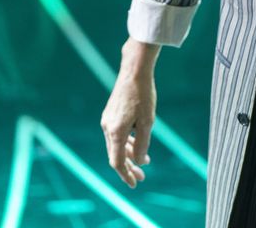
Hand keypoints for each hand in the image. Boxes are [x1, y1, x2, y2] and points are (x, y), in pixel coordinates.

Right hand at [100, 41, 158, 187]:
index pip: (117, 161)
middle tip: (142, 178)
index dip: (126, 174)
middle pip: (115, 155)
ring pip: (116, 144)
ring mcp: (107, 120)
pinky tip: (137, 145)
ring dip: (129, 154)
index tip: (134, 184)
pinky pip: (116, 134)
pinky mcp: (110, 114)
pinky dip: (126, 142)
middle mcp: (107, 127)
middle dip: (129, 167)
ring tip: (144, 162)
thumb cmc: (143, 95)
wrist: (134, 71)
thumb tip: (139, 161)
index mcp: (115, 131)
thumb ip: (142, 143)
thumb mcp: (147, 122)